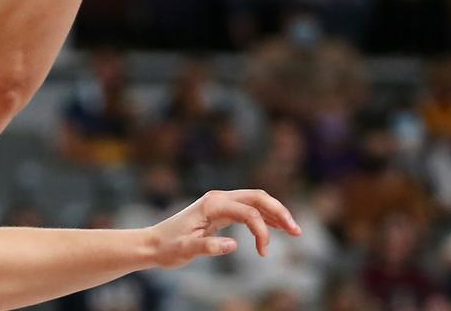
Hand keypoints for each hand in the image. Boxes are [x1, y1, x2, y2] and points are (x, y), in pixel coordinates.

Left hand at [147, 189, 301, 267]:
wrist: (153, 243)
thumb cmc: (168, 247)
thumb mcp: (185, 249)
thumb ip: (207, 246)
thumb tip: (233, 244)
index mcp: (212, 204)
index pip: (248, 212)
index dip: (262, 231)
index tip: (264, 253)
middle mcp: (219, 198)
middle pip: (258, 197)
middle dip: (280, 212)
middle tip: (297, 231)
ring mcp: (220, 202)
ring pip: (256, 201)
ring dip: (276, 213)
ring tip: (294, 231)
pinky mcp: (221, 211)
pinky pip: (248, 209)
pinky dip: (265, 216)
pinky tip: (277, 227)